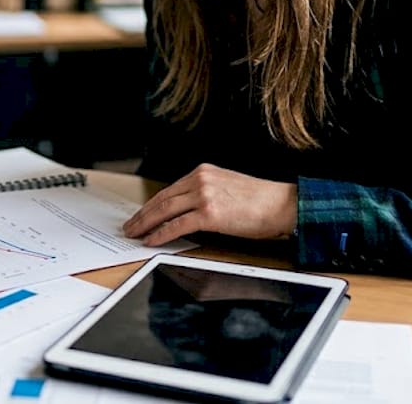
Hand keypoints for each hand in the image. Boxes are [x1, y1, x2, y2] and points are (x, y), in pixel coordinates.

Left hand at [123, 163, 297, 246]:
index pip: (169, 190)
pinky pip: (177, 225)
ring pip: (165, 210)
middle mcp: (201, 179)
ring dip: (146, 224)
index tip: (141, 214)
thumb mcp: (227, 187)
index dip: (152, 204)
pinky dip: (161, 234)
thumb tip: (186, 211)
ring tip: (134, 234)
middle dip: (143, 215)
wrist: (282, 205)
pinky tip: (151, 240)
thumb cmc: (260, 201)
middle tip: (129, 226)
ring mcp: (204, 195)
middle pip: (162, 199)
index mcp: (203, 172)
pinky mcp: (210, 213)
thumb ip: (206, 193)